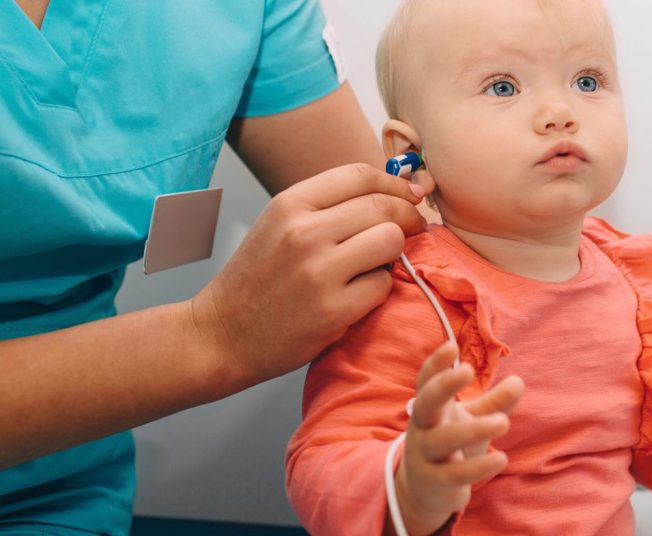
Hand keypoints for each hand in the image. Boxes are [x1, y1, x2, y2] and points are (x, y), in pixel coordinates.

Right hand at [190, 164, 426, 387]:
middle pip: (383, 207)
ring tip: (377, 264)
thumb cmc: (258, 280)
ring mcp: (319, 271)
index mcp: (290, 204)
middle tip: (414, 229)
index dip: (395, 185)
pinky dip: (378, 290)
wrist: (223, 335)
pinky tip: (358, 296)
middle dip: (408, 217)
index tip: (410, 196)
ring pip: (390, 241)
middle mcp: (304, 232)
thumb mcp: (280, 225)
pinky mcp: (333, 310)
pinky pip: (383, 285)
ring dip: (393, 253)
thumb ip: (328, 206)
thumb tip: (395, 192)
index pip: (361, 175)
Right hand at [394, 342, 524, 534]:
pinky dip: (478, 466)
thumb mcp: (472, 419)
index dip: (435, 364)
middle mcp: (423, 427)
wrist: (425, 491)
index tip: (451, 346)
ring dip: (473, 429)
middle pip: (426, 402)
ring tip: (504, 422)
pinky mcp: (435, 481)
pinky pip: (455, 474)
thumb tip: (519, 381)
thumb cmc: (452, 444)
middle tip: (468, 370)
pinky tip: (501, 458)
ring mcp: (425, 455)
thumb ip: (495, 402)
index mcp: (431, 407)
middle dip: (443, 385)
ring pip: (442, 439)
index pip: (426, 381)